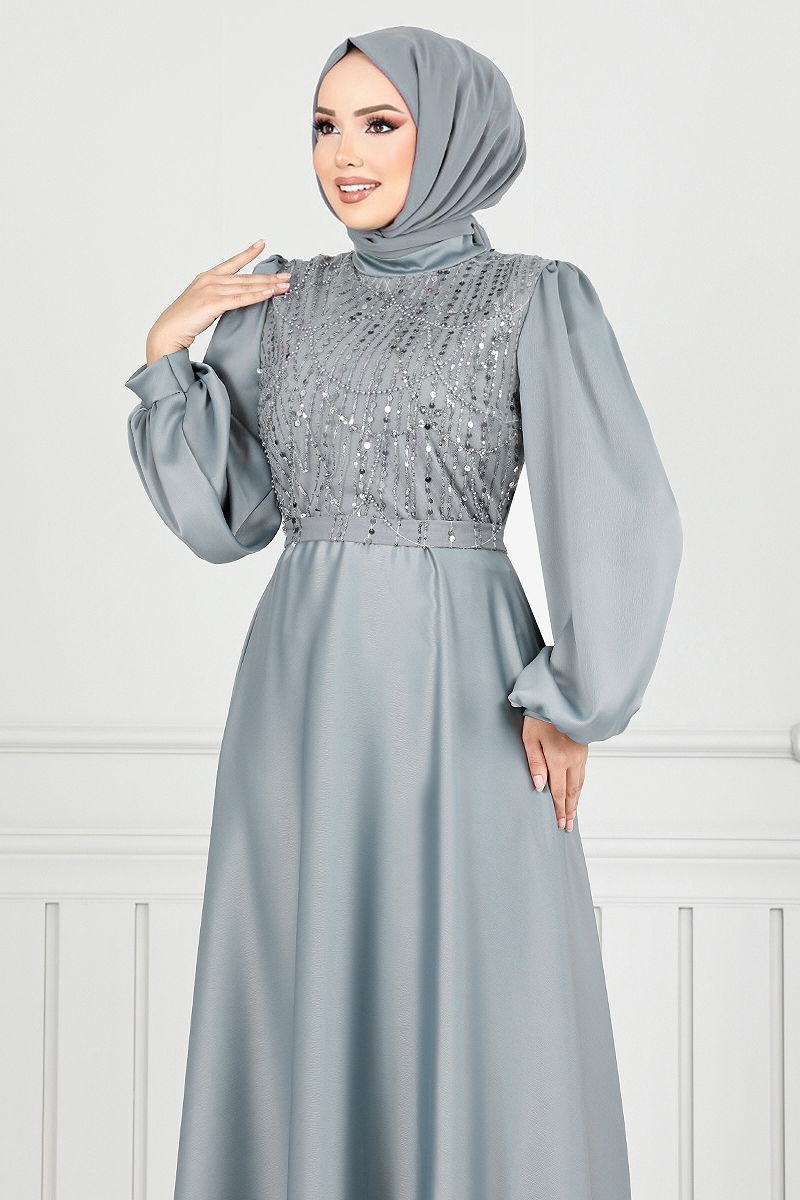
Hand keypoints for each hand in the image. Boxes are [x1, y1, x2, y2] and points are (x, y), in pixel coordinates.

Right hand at [144, 239, 290, 363]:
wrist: (168, 331)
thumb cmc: (185, 321)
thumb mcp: (205, 304)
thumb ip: (221, 298)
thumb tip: (239, 299)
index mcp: (207, 277)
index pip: (232, 262)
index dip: (248, 253)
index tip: (262, 243)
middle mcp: (210, 280)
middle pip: (245, 277)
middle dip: (268, 277)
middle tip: (288, 276)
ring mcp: (210, 290)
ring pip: (245, 287)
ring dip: (268, 286)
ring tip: (285, 286)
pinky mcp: (212, 303)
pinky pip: (239, 299)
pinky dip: (256, 296)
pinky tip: (269, 295)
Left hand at [521, 715, 587, 831]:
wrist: (561, 699)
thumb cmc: (540, 717)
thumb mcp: (530, 738)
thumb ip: (535, 763)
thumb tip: (540, 787)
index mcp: (557, 759)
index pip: (558, 791)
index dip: (559, 809)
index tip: (560, 824)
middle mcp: (572, 760)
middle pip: (572, 792)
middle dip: (569, 810)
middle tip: (568, 827)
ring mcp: (580, 755)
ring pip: (579, 784)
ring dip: (576, 801)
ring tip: (573, 815)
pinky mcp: (583, 750)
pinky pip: (582, 774)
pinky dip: (580, 787)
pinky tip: (577, 791)